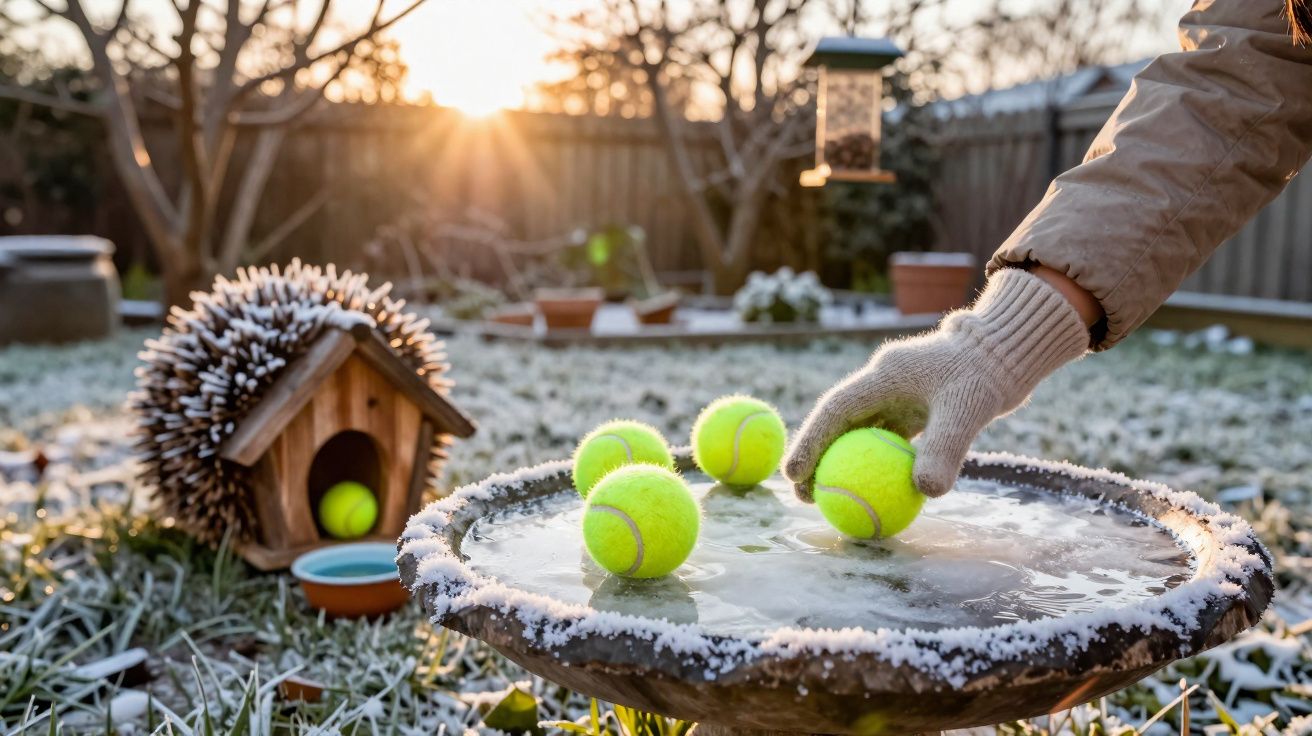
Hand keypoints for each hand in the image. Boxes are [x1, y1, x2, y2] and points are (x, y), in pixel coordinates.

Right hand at [783, 269, 1090, 500]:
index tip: (793, 475)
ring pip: (857, 433)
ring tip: (828, 498)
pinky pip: (884, 439)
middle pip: (837, 423)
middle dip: (816, 458)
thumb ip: (945, 449)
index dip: (810, 442)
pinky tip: (873, 490)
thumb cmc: (984, 375)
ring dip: (841, 462)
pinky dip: (874, 462)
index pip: (835, 410)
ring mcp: (896, 395)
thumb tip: (926, 492)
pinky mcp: (912, 407)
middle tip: (804, 497)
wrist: (1007, 353)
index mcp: (884, 374)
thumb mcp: (967, 412)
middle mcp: (883, 383)